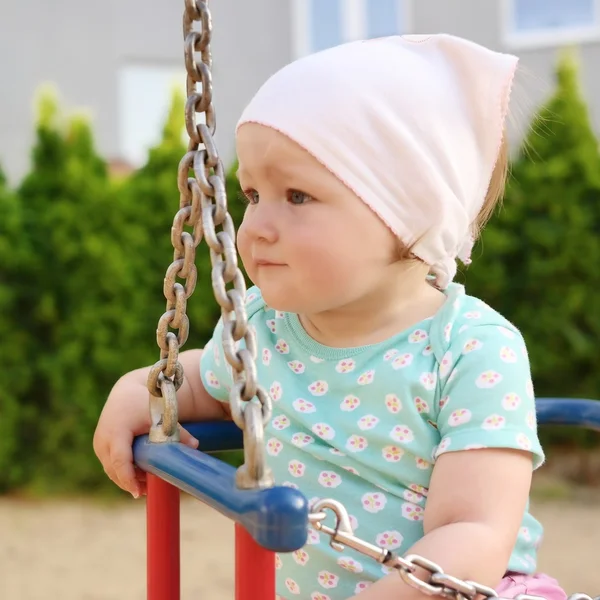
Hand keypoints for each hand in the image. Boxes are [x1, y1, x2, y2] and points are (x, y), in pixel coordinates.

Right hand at [93, 373, 197, 497]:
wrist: (127, 393)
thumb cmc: (146, 404)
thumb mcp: (162, 416)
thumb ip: (177, 432)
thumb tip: (195, 445)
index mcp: (117, 430)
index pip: (120, 460)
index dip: (128, 478)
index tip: (138, 493)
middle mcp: (103, 439)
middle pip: (115, 470)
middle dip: (131, 482)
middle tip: (149, 490)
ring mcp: (99, 444)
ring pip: (112, 470)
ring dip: (127, 479)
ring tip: (147, 484)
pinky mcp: (100, 447)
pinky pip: (110, 464)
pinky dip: (123, 471)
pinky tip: (139, 476)